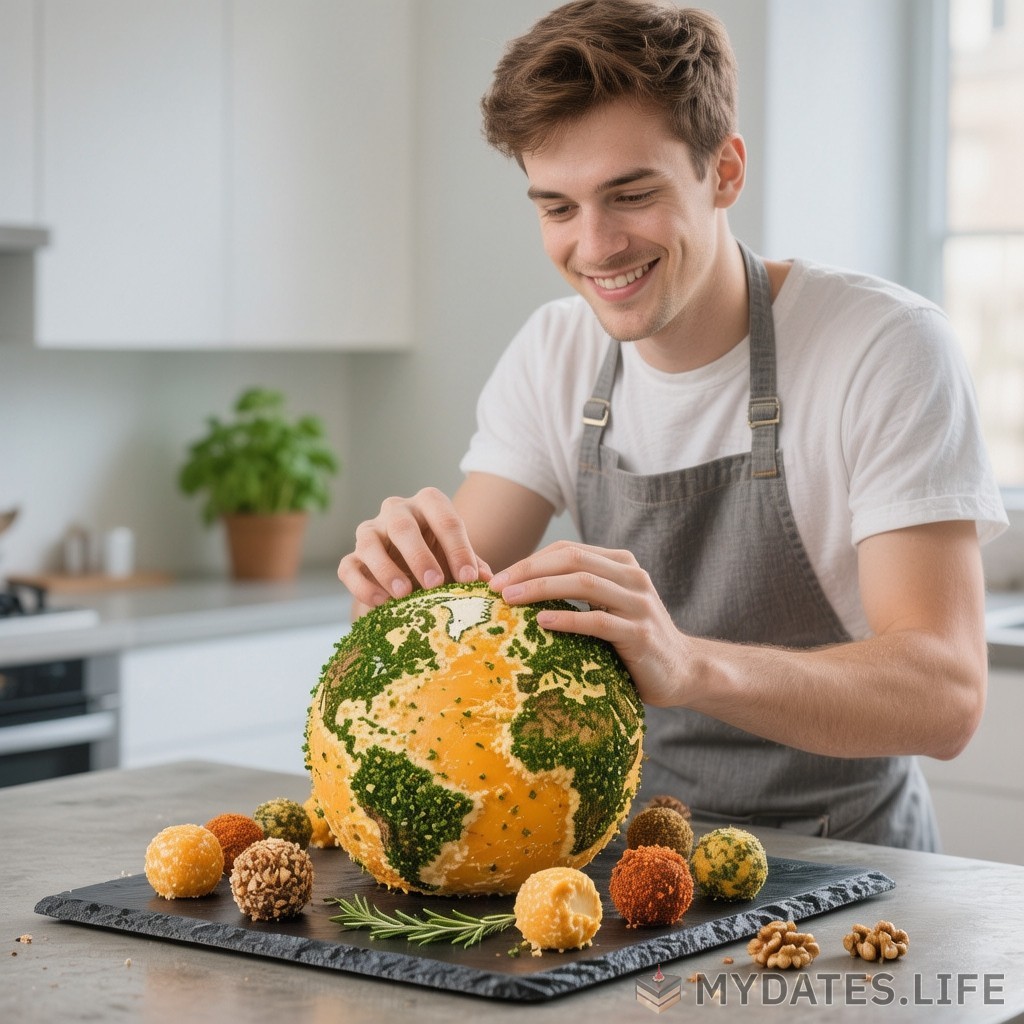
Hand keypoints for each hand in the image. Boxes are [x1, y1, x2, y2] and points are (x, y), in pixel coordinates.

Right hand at [338, 487, 491, 609]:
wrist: (408, 572)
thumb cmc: (440, 558)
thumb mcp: (457, 558)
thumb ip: (471, 565)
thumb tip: (486, 579)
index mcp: (428, 504)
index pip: (445, 519)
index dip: (458, 549)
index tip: (468, 578)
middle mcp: (396, 511)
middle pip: (403, 525)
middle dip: (419, 555)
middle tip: (435, 583)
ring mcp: (370, 532)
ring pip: (369, 542)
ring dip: (386, 569)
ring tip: (404, 593)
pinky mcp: (352, 557)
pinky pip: (349, 567)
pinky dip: (362, 585)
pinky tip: (380, 602)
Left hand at [490, 540, 686, 706]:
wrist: (681, 671)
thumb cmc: (632, 641)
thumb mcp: (607, 607)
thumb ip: (578, 592)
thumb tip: (518, 590)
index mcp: (621, 564)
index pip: (568, 551)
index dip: (530, 560)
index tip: (498, 578)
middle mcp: (632, 577)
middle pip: (573, 560)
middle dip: (529, 570)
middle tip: (497, 587)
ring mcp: (639, 604)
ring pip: (584, 584)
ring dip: (541, 589)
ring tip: (511, 600)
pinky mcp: (640, 634)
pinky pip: (598, 622)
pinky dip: (567, 619)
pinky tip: (541, 622)